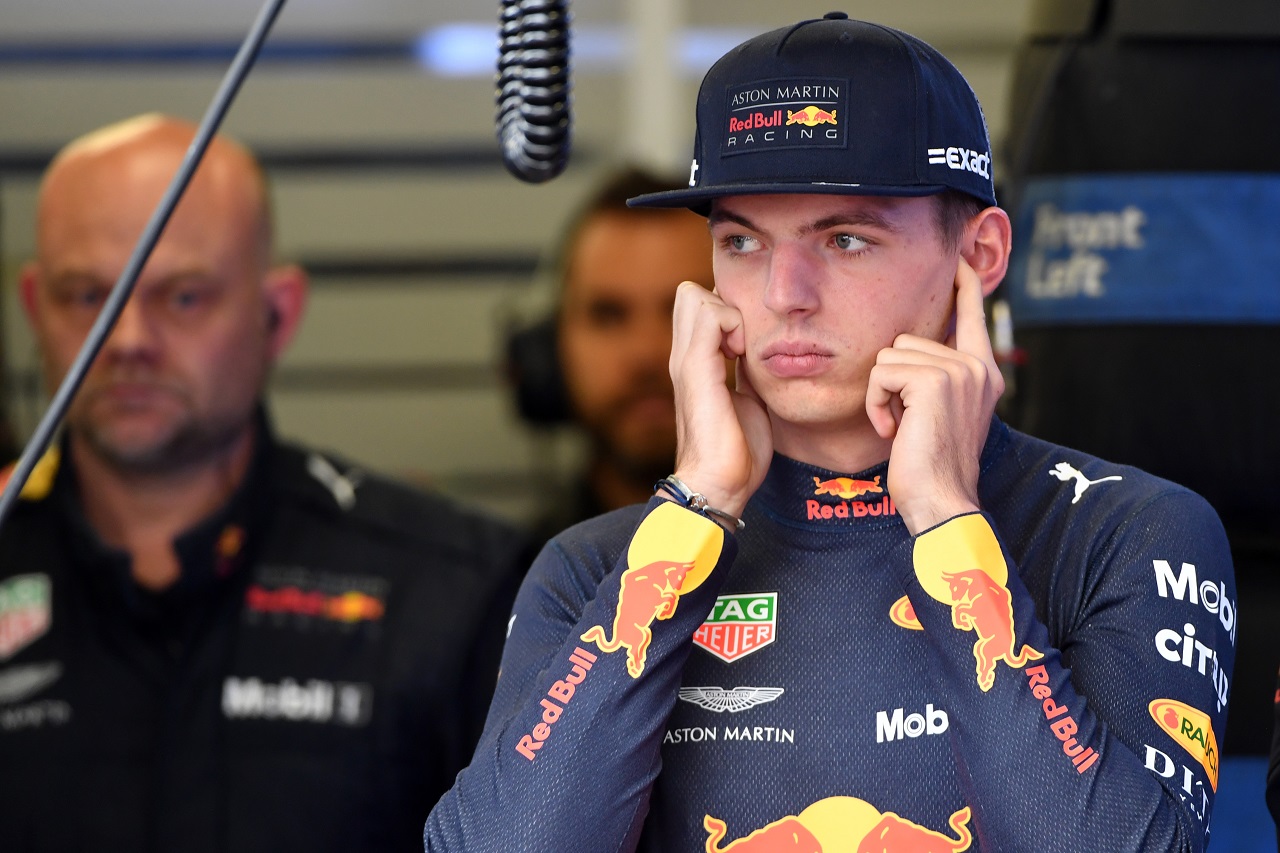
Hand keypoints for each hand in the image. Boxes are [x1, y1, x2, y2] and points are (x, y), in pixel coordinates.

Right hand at [667, 281, 772, 517]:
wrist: (719, 484)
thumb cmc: (736, 450)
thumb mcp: (747, 399)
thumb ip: (746, 373)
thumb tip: (760, 354)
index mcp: (695, 364)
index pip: (699, 306)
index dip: (727, 311)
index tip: (747, 342)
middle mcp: (683, 357)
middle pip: (691, 294)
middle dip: (725, 305)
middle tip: (744, 339)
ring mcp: (685, 361)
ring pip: (695, 296)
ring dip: (728, 312)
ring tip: (742, 347)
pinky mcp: (696, 370)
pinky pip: (710, 316)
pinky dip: (732, 323)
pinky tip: (742, 355)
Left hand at [865, 258, 1002, 534]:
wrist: (942, 500)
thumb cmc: (932, 467)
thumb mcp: (941, 416)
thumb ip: (937, 381)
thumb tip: (909, 353)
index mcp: (982, 373)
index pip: (972, 314)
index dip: (963, 285)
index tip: (958, 260)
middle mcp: (976, 367)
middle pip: (907, 339)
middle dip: (891, 380)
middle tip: (903, 420)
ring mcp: (958, 371)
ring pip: (890, 355)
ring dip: (881, 393)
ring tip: (899, 426)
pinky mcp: (934, 381)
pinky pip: (881, 372)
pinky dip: (875, 402)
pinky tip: (892, 430)